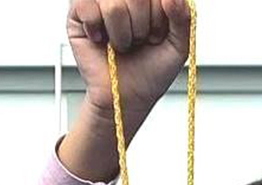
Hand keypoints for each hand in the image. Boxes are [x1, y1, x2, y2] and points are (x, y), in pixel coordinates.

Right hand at [67, 0, 191, 119]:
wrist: (126, 97)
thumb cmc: (150, 72)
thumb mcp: (178, 47)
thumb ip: (183, 17)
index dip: (158, 17)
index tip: (156, 36)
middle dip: (141, 26)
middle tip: (138, 42)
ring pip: (113, 3)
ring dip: (121, 33)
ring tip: (121, 45)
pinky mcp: (78, 9)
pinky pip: (85, 4)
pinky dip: (96, 28)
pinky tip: (101, 40)